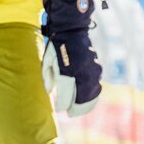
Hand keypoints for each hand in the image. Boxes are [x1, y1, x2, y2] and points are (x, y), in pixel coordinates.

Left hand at [41, 0, 101, 116]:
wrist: (72, 29)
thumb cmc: (56, 45)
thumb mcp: (46, 61)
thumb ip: (47, 78)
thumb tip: (50, 93)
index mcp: (68, 72)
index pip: (67, 97)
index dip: (63, 106)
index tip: (59, 110)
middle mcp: (82, 74)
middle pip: (82, 99)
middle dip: (76, 109)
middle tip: (70, 114)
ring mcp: (92, 71)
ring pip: (92, 95)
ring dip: (86, 105)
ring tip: (78, 111)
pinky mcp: (97, 68)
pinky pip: (97, 87)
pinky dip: (92, 96)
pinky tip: (87, 100)